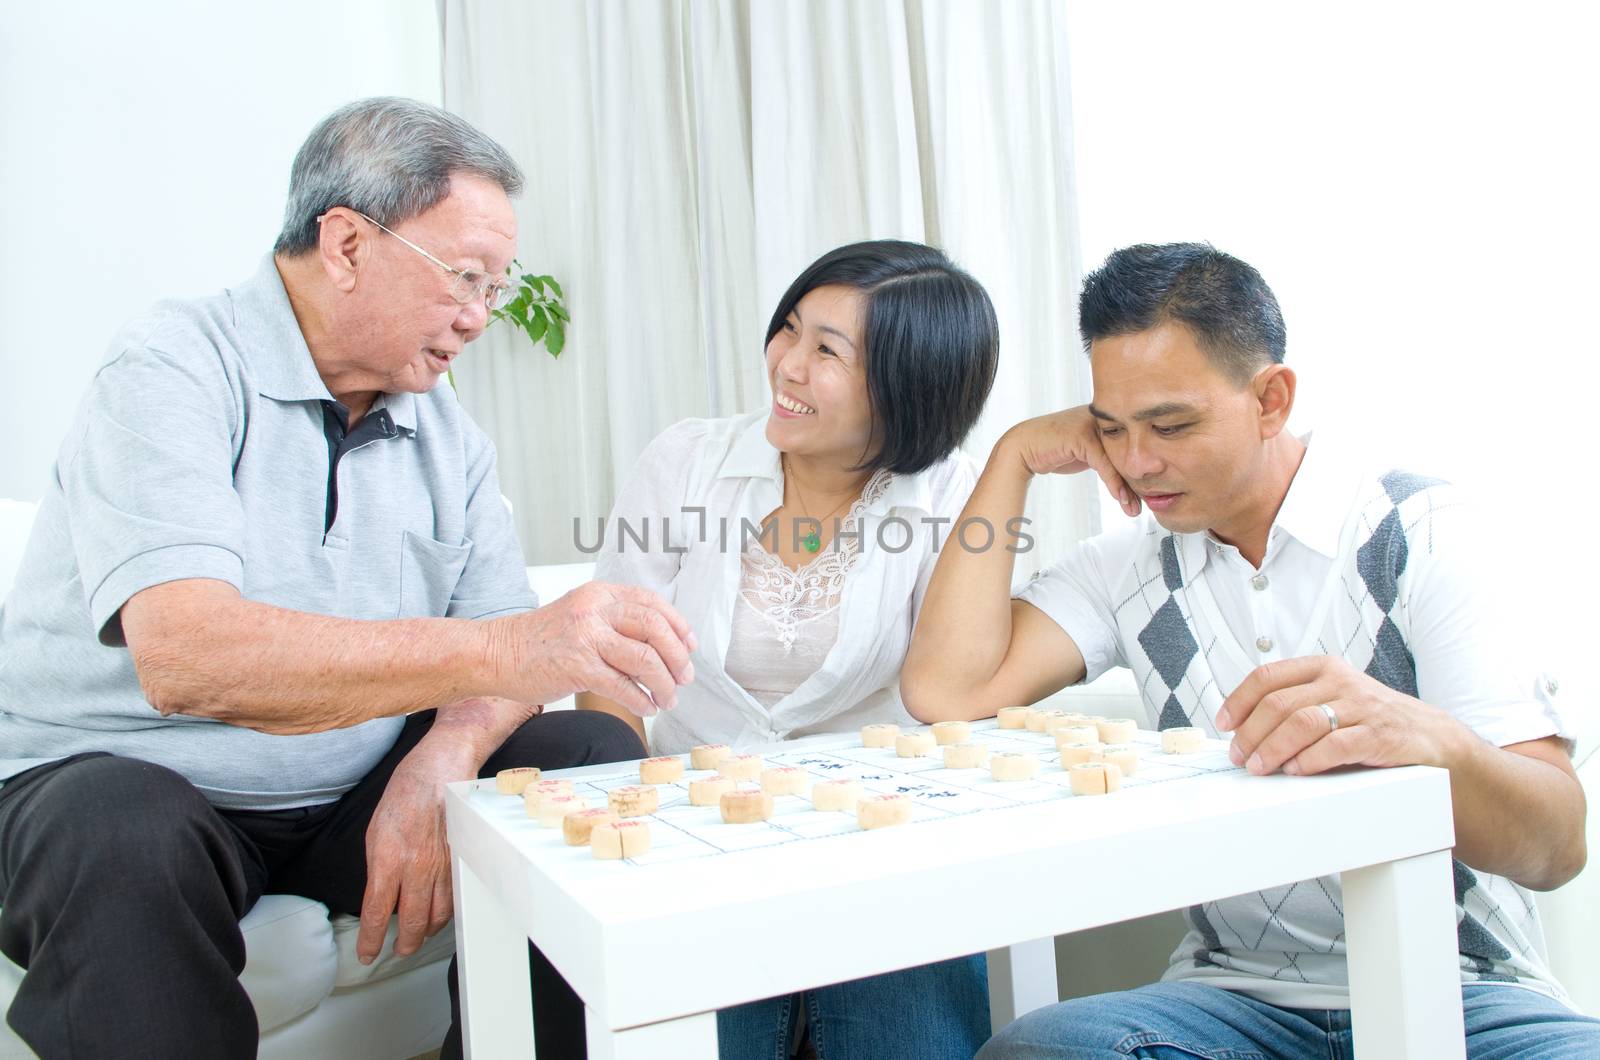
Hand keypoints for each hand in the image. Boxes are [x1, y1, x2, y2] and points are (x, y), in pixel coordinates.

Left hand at [356, 734, 474, 963]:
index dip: (371, 940)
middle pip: (413, 921)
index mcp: (389, 858)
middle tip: (398, 950)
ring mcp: (443, 865)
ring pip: (438, 914)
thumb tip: (379, 896)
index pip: (378, 912)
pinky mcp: (460, 860)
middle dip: (404, 944)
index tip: (367, 953)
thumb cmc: (406, 793)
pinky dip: (446, 913)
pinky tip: (440, 915)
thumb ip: (378, 867)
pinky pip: (454, 897)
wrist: (443, 768)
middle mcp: (417, 867)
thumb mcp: (376, 830)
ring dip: (427, 932)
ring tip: (418, 937)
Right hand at [488, 582, 696, 717]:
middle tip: (684, 677)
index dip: (678, 625)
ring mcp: (585, 637)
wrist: (496, 654)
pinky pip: (622, 685)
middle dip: (677, 657)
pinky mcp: (576, 666)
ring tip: (668, 698)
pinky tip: (646, 706)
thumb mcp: (581, 616)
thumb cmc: (540, 641)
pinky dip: (641, 700)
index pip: (652, 603)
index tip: (690, 646)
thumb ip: (615, 622)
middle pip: (655, 629)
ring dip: (664, 683)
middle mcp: (594, 610)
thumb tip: (660, 647)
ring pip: (644, 659)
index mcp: (600, 594)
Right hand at [1003, 407, 1140, 516]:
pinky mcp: (1083, 436)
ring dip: (1128, 487)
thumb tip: (1130, 479)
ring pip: (1119, 459)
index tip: (1145, 496)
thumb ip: (1108, 457)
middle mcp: (1103, 418)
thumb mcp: (1088, 455)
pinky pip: (1104, 462)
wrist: (1024, 446)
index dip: (1140, 472)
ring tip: (1134, 508)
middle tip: (1144, 505)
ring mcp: (1092, 425)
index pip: (1133, 446)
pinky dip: (1114, 483)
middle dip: (1138, 482)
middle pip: (1130, 452)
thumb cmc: (1055, 449)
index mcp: (1108, 418)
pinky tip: (1120, 499)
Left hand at [1216, 656, 1459, 775]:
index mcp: (1322, 668)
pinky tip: (1296, 770)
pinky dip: (1309, 760)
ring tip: (1259, 767)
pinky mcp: (1378, 734)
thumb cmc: (1372, 722)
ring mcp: (1361, 706)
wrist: (1431, 738)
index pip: (1267, 676)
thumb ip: (1297, 708)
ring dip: (1273, 748)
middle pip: (1278, 703)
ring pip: (1301, 722)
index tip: (1223, 724)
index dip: (1239, 700)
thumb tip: (1244, 732)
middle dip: (1250, 733)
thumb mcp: (1333, 702)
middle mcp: (1340, 681)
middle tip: (1239, 756)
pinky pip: (1334, 745)